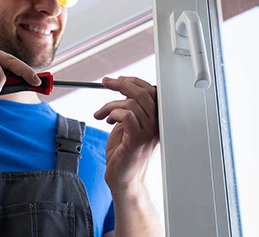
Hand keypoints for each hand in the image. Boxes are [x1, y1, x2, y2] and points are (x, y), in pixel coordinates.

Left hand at [94, 76, 158, 195]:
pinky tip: (107, 121)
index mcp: (156, 119)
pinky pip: (127, 116)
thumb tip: (123, 90)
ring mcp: (148, 133)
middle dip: (122, 84)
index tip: (118, 80)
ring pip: (131, 104)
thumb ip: (130, 108)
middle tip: (106, 82)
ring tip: (102, 114)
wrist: (123, 179)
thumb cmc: (123, 154)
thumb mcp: (127, 125)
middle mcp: (156, 125)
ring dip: (111, 105)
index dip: (134, 81)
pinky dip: (114, 113)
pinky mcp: (137, 140)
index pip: (151, 91)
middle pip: (143, 93)